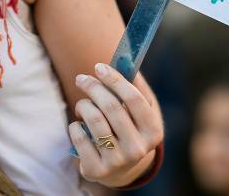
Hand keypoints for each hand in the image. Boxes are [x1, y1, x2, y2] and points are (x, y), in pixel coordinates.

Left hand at [68, 63, 163, 187]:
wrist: (119, 169)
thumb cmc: (129, 129)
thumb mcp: (139, 112)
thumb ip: (135, 86)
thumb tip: (125, 58)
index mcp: (153, 131)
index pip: (133, 98)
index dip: (114, 79)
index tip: (99, 66)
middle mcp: (139, 149)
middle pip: (111, 107)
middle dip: (93, 87)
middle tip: (81, 79)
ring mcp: (118, 162)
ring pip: (94, 120)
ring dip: (83, 106)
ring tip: (82, 104)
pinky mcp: (97, 170)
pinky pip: (79, 137)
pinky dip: (75, 125)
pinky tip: (78, 125)